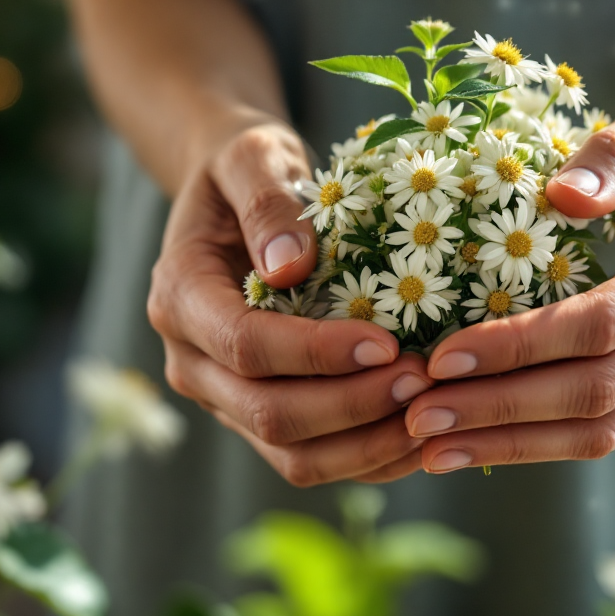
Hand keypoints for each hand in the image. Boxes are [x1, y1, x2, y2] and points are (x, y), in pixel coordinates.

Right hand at [148, 122, 432, 485]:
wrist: (233, 197)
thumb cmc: (247, 167)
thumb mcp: (253, 155)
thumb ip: (266, 202)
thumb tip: (288, 267)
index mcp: (180, 297)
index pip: (245, 346)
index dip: (316, 354)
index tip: (386, 342)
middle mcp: (191, 361)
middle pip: (269, 415)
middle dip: (352, 406)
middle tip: (425, 380)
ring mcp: (223, 399)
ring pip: (291, 456)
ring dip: (366, 445)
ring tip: (434, 413)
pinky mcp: (258, 419)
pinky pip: (313, 460)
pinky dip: (369, 459)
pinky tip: (424, 437)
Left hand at [404, 90, 614, 472]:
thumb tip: (564, 195)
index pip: (605, 321)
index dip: (523, 344)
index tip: (444, 355)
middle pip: (598, 390)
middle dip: (502, 407)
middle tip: (419, 413)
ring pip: (601, 428)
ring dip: (512, 442)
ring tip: (430, 448)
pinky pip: (602, 430)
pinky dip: (534, 443)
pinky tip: (468, 444)